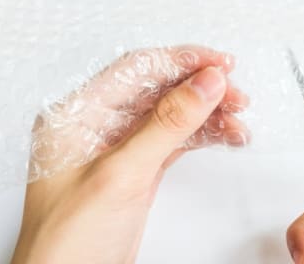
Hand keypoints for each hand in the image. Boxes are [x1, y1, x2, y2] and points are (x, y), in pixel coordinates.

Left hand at [12, 45, 248, 263]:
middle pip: (159, 89)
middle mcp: (99, 125)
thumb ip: (166, 124)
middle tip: (233, 91)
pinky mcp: (142, 167)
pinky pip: (178, 139)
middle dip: (200, 88)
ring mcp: (123, 147)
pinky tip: (224, 135)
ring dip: (208, 113)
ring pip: (173, 114)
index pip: (136, 69)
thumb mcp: (120, 174)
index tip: (217, 63)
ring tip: (236, 116)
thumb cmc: (67, 241)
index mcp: (78, 114)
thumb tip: (203, 84)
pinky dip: (204, 135)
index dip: (180, 61)